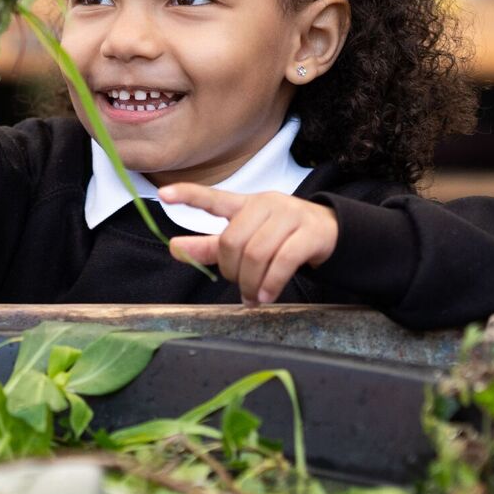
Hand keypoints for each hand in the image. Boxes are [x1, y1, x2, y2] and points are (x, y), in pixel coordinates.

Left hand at [161, 185, 338, 304]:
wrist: (330, 232)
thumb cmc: (280, 235)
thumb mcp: (245, 239)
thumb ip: (211, 246)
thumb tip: (174, 248)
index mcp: (244, 204)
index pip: (213, 198)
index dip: (188, 196)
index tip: (163, 195)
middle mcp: (265, 204)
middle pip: (233, 241)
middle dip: (231, 271)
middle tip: (239, 286)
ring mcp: (290, 215)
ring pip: (257, 253)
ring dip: (251, 283)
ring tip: (253, 298)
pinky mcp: (310, 232)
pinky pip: (284, 260)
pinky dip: (271, 283)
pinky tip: (266, 296)